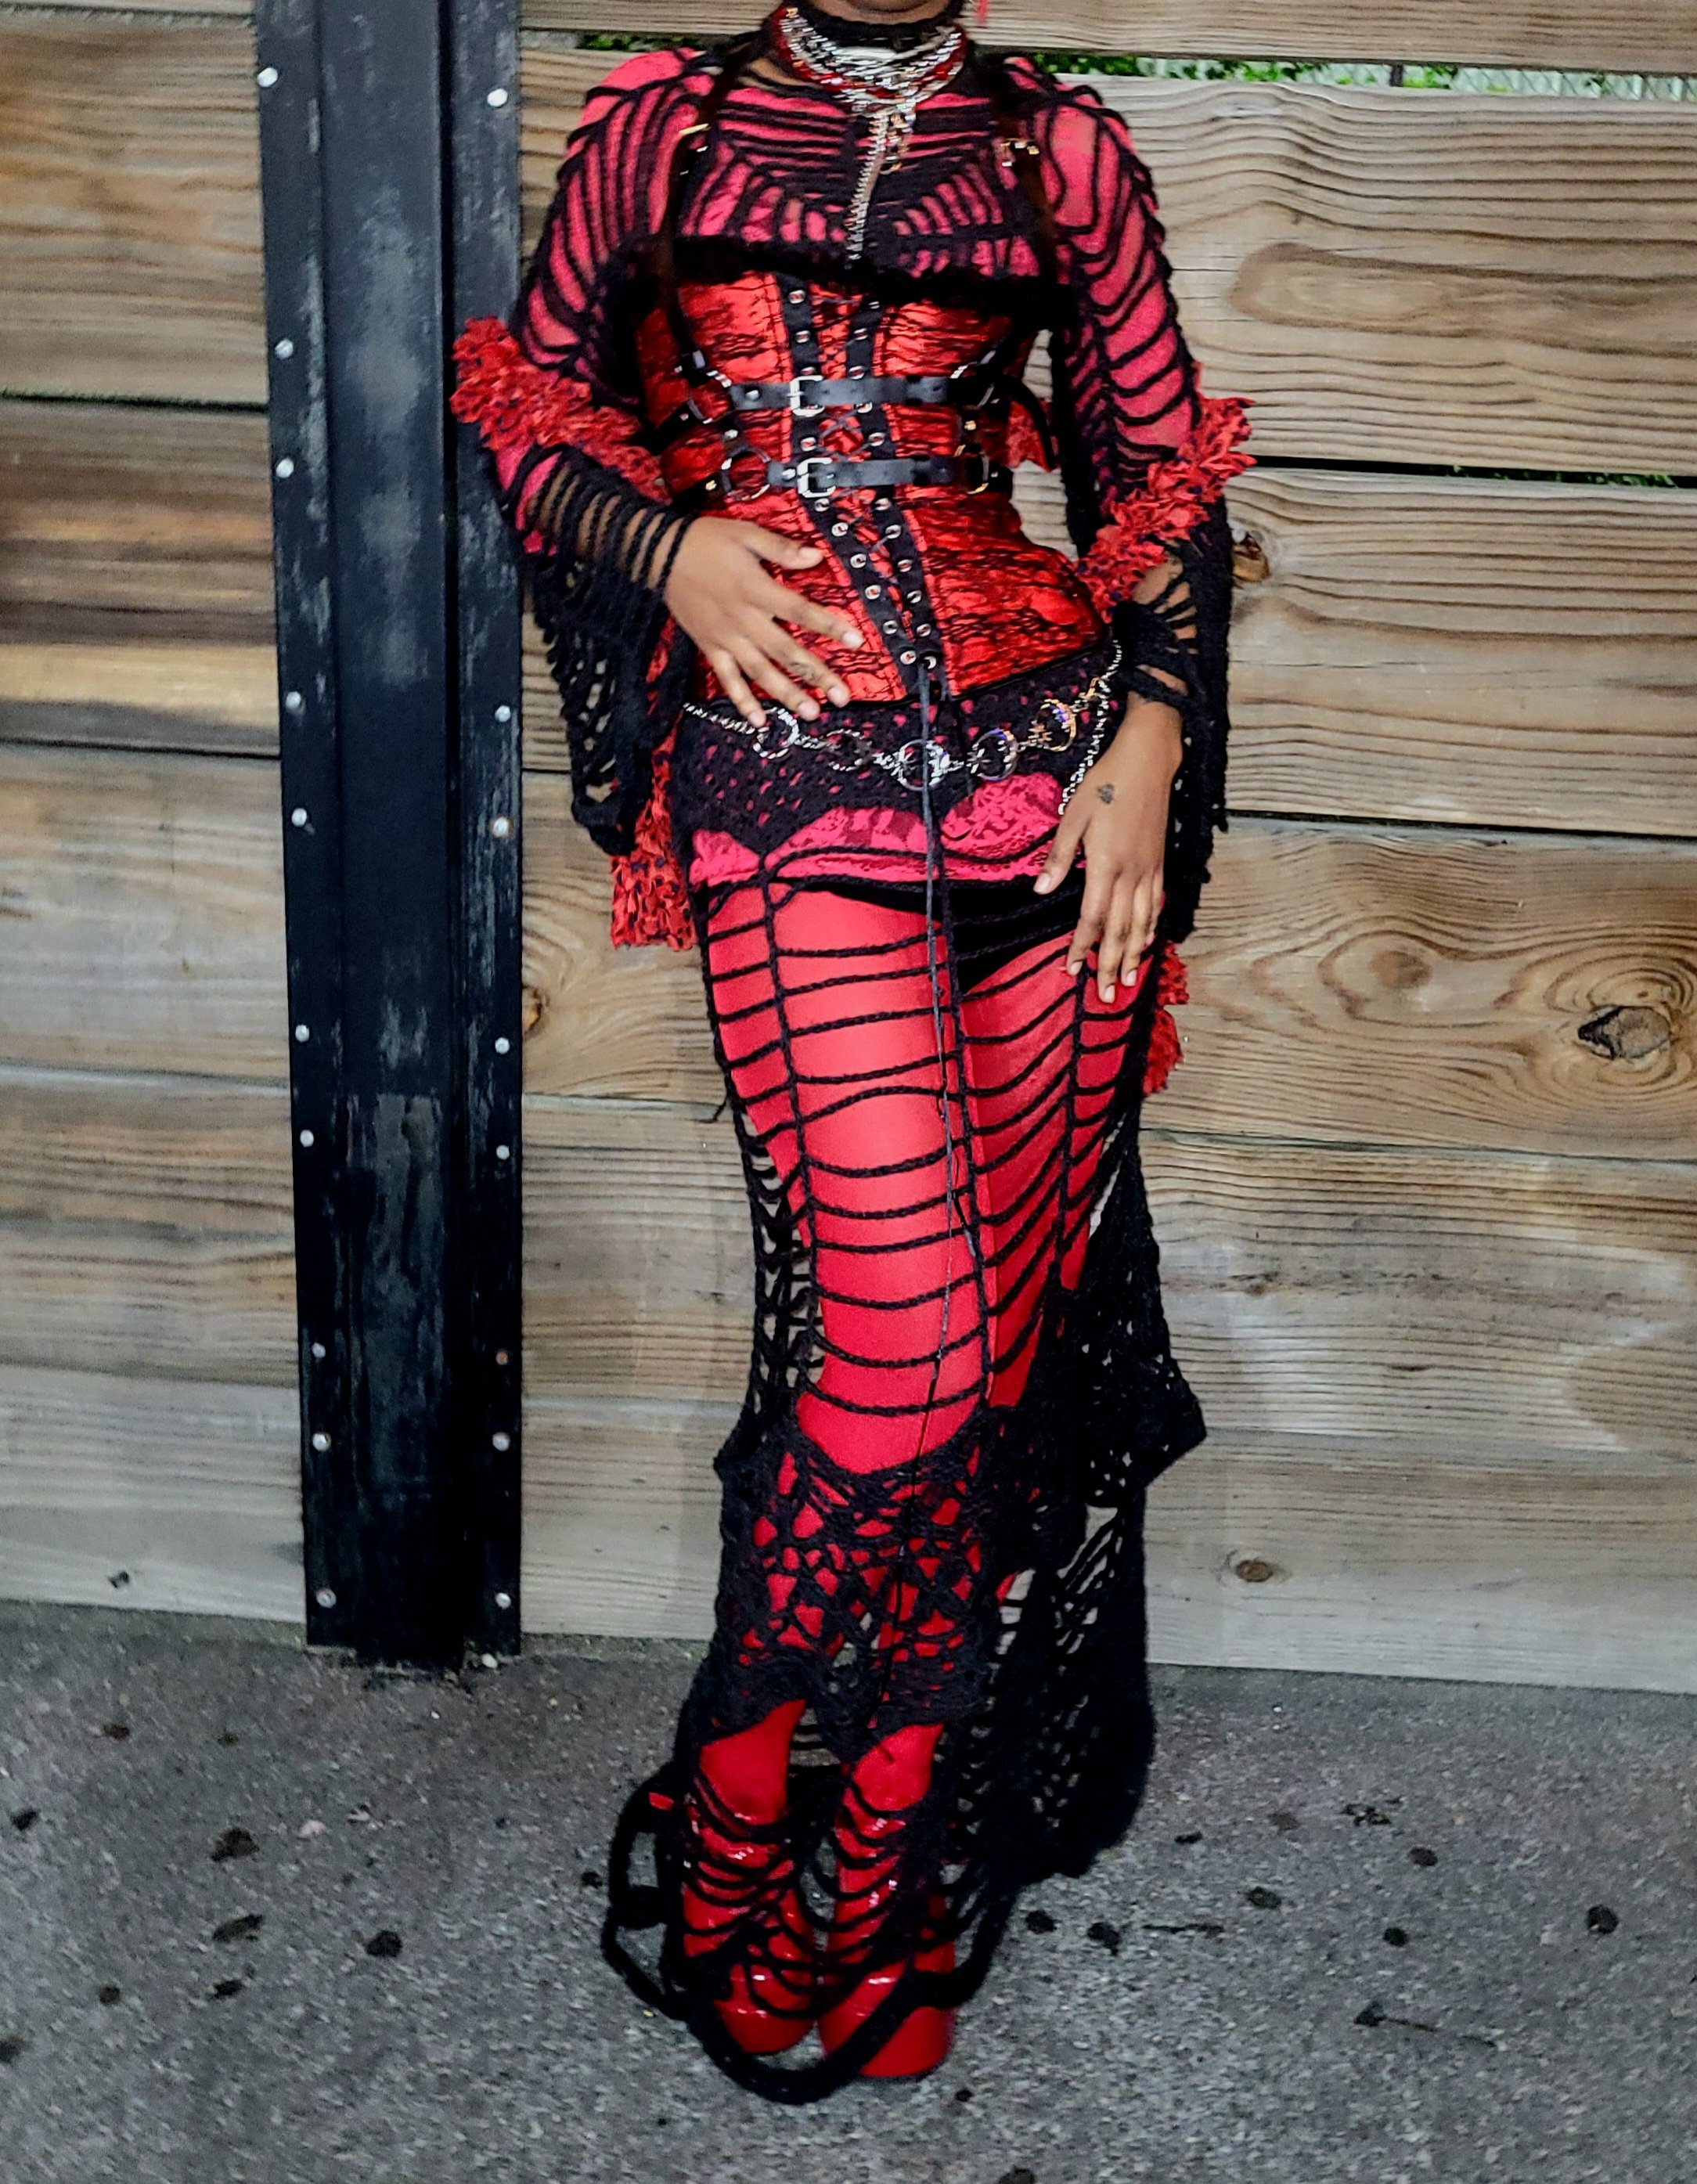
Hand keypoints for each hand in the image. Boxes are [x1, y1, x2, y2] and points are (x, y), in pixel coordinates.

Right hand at [663, 517, 862, 726]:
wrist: (658, 554)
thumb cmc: (705, 541)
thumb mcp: (746, 534)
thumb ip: (781, 549)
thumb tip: (816, 557)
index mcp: (756, 589)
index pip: (800, 611)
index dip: (829, 626)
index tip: (856, 641)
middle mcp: (743, 619)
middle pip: (786, 651)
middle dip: (816, 674)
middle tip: (841, 696)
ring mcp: (726, 638)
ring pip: (761, 672)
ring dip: (786, 694)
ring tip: (810, 713)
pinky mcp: (710, 647)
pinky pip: (728, 680)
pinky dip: (742, 701)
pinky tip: (760, 721)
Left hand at [1032, 698, 1183, 1000]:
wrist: (1149, 761)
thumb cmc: (1106, 784)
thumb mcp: (1073, 816)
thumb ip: (1059, 857)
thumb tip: (1041, 891)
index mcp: (1105, 865)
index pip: (1091, 918)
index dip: (1081, 947)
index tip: (1072, 971)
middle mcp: (1131, 874)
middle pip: (1119, 930)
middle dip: (1110, 965)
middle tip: (1105, 996)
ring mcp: (1149, 870)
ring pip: (1141, 922)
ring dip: (1133, 954)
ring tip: (1127, 981)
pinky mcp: (1160, 862)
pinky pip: (1156, 903)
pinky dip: (1150, 927)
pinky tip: (1146, 941)